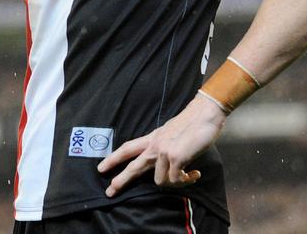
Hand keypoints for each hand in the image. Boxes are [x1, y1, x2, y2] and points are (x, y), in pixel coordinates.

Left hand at [96, 95, 227, 196]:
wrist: (205, 114)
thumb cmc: (192, 124)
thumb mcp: (170, 133)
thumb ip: (163, 146)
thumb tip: (163, 161)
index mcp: (152, 138)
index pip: (128, 148)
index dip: (113, 158)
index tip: (101, 168)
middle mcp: (155, 145)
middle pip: (133, 166)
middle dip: (121, 180)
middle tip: (110, 191)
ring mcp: (164, 151)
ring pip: (160, 181)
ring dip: (175, 183)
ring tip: (188, 177)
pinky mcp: (176, 157)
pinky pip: (176, 180)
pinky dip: (186, 181)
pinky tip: (195, 174)